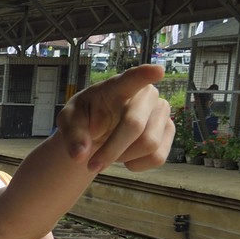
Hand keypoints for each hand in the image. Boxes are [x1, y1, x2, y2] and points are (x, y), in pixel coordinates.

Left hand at [55, 64, 172, 172]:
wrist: (99, 130)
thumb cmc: (85, 118)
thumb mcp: (69, 121)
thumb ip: (72, 135)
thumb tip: (80, 155)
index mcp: (117, 86)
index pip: (132, 78)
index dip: (145, 74)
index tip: (157, 71)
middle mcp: (146, 95)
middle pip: (134, 125)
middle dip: (111, 150)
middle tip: (91, 166)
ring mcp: (161, 111)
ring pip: (148, 145)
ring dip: (123, 156)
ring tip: (111, 150)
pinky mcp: (170, 129)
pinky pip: (157, 157)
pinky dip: (137, 164)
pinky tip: (127, 156)